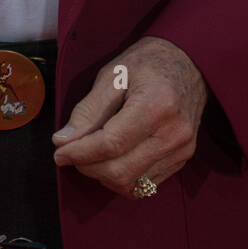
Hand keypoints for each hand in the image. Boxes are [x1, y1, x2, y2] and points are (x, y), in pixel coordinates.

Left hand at [51, 35, 208, 196]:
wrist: (189, 63)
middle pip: (120, 171)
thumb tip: (63, 140)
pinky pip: (144, 185)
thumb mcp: (112, 74)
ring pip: (131, 185)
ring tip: (91, 153)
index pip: (111, 144)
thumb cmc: (148, 63)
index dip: (80, 153)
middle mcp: (173, 134)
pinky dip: (121, 178)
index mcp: (157, 105)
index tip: (58, 152)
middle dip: (88, 167)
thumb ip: (88, 110)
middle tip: (71, 151)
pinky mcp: (181, 160)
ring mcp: (181, 150)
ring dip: (102, 176)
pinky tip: (112, 158)